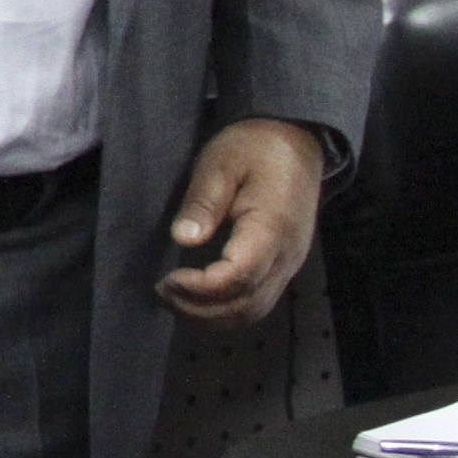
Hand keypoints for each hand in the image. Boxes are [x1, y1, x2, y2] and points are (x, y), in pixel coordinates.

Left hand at [160, 118, 327, 325]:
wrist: (295, 142)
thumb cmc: (254, 148)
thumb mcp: (220, 163)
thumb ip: (203, 201)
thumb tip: (183, 237)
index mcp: (273, 227)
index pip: (239, 277)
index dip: (200, 288)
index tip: (168, 279)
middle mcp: (288, 255)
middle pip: (247, 304)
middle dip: (200, 309)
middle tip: (162, 292)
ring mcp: (290, 263)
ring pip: (255, 310)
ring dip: (212, 316)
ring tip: (173, 298)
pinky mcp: (284, 265)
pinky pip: (259, 301)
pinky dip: (227, 311)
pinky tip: (197, 299)